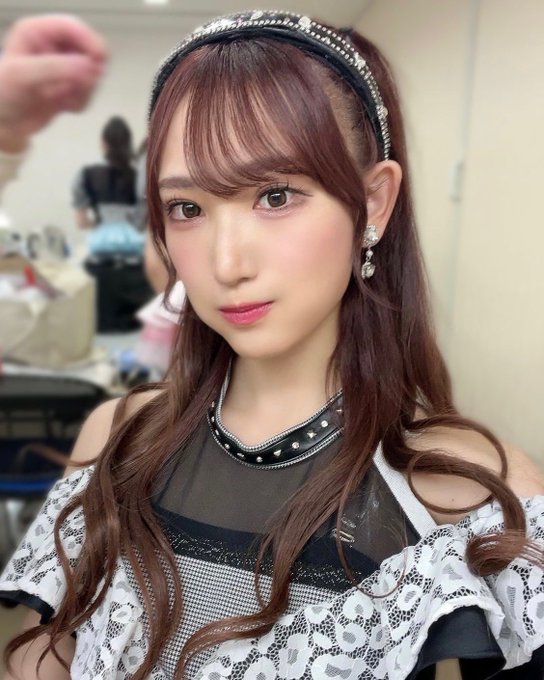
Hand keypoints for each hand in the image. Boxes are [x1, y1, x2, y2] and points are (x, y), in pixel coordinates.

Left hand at [0, 14, 106, 151]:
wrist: (5, 125)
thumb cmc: (5, 94)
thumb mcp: (23, 75)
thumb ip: (55, 68)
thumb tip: (90, 66)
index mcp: (38, 32)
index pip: (72, 27)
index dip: (89, 40)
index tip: (100, 60)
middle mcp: (54, 46)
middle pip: (89, 50)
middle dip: (88, 72)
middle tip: (80, 88)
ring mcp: (64, 67)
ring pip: (92, 74)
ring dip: (84, 91)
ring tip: (63, 101)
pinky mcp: (71, 87)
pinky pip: (89, 92)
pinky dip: (81, 102)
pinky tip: (63, 107)